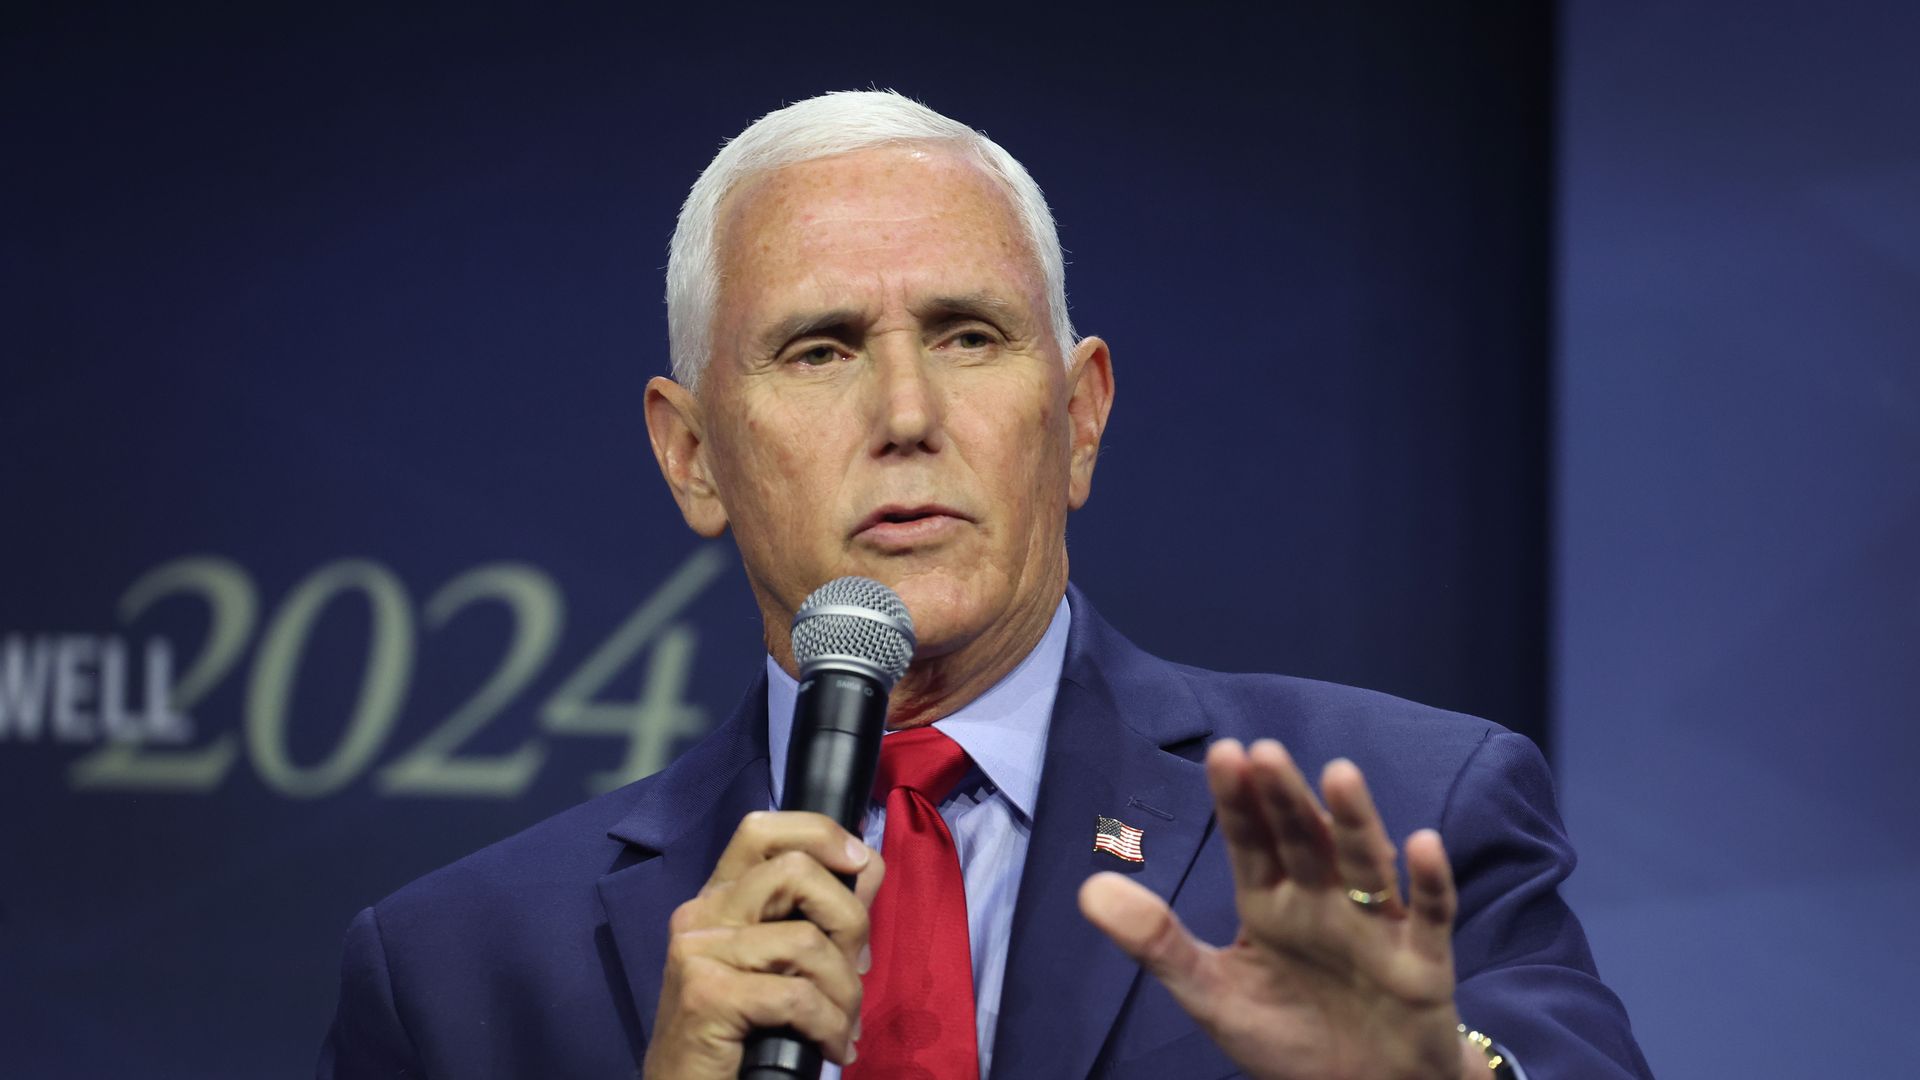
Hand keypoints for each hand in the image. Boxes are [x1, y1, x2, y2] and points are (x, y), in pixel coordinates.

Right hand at [644, 811, 884, 1078]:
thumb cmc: (739, 1033)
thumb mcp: (780, 964)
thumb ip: (820, 914)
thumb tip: (867, 867)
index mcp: (718, 898)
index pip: (762, 828)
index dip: (821, 834)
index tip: (860, 866)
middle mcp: (701, 912)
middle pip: (796, 870)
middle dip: (850, 920)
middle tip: (858, 969)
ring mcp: (697, 950)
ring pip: (807, 941)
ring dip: (845, 992)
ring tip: (844, 1026)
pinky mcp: (704, 994)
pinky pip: (796, 995)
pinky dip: (829, 1025)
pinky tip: (832, 1047)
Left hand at [1080, 739, 1479, 1079]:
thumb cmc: (1289, 1039)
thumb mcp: (1212, 995)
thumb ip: (1157, 943)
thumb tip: (1089, 890)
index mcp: (1270, 903)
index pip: (1250, 841)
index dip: (1237, 800)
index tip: (1224, 752)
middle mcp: (1322, 902)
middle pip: (1303, 840)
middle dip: (1284, 798)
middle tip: (1264, 752)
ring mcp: (1374, 928)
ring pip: (1363, 864)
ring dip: (1355, 821)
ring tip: (1339, 773)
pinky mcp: (1422, 964)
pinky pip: (1431, 919)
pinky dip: (1431, 884)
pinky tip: (1424, 844)